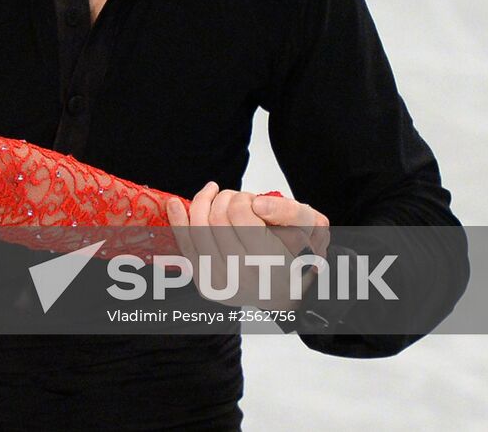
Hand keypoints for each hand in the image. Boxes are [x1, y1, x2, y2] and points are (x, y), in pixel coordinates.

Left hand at [166, 184, 330, 312]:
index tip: (251, 199)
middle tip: (236, 198)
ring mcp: (221, 284)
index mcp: (273, 263)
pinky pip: (185, 247)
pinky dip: (178, 222)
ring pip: (197, 229)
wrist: (287, 292)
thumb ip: (290, 212)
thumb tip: (257, 204)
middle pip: (216, 218)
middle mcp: (244, 278)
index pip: (240, 213)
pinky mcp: (206, 285)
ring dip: (202, 203)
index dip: (243, 198)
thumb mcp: (312, 229)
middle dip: (223, 198)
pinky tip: (175, 203)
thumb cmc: (299, 255)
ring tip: (212, 194)